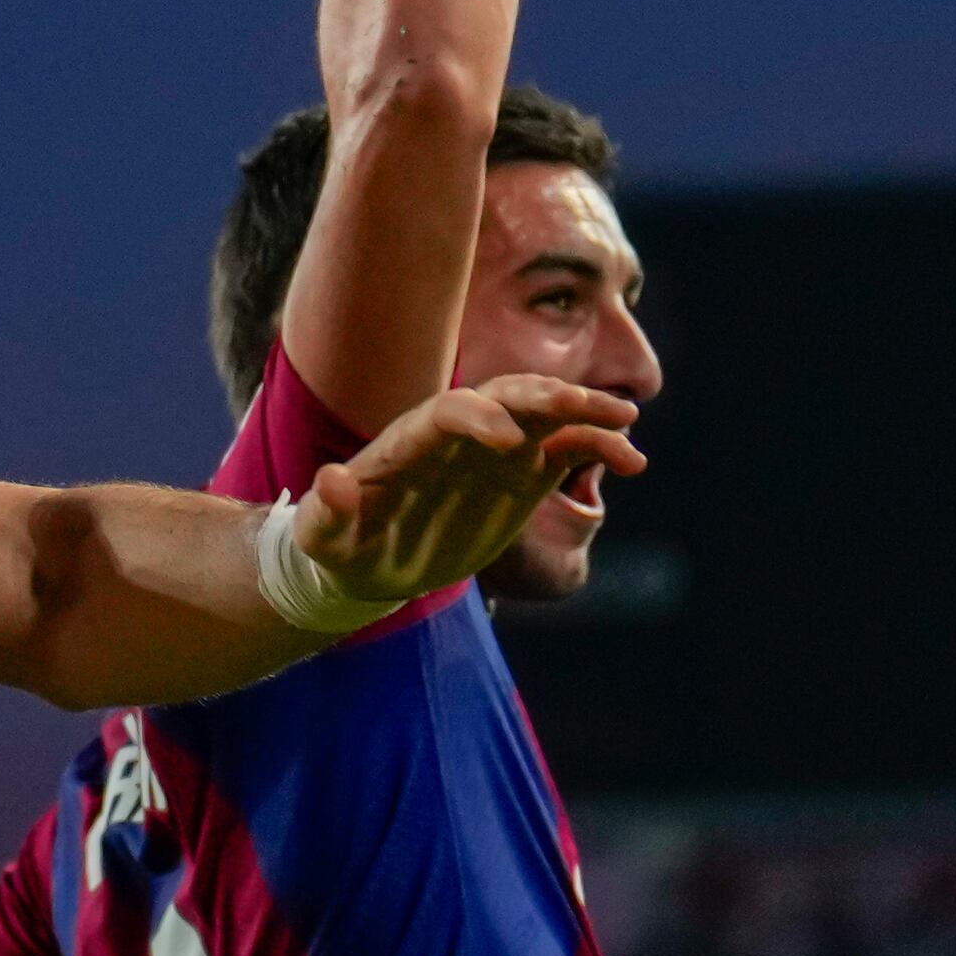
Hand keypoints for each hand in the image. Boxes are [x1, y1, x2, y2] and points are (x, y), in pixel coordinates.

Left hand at [287, 374, 644, 610]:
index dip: (478, 419)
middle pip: (506, 395)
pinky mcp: (525, 473)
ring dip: (585, 411)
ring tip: (625, 423)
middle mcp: (461, 434)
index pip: (449, 412)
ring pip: (546, 413)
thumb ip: (328, 513)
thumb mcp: (323, 538)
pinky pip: (568, 448)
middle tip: (584, 405)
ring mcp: (498, 449)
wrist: (374, 561)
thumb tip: (332, 480)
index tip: (508, 442)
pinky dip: (599, 447)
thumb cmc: (342, 545)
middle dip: (544, 396)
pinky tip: (632, 462)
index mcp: (412, 440)